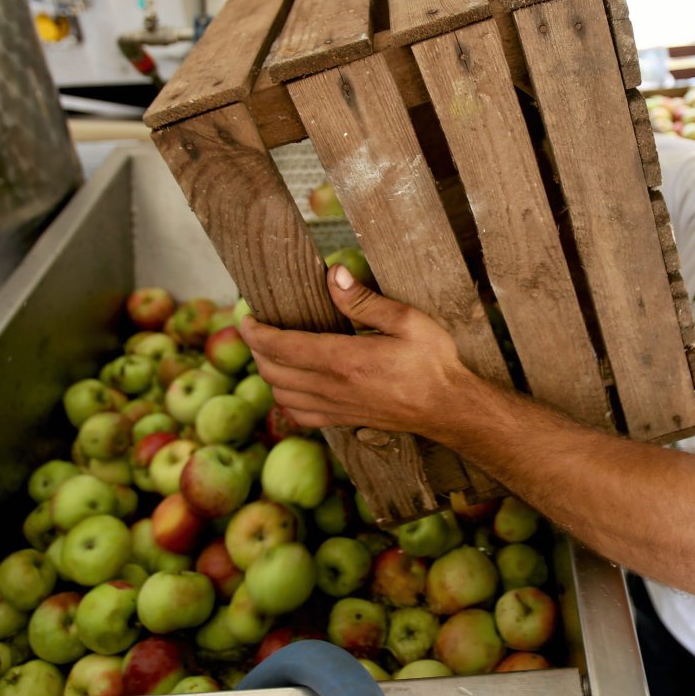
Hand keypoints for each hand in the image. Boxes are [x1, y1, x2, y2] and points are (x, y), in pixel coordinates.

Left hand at [237, 264, 476, 434]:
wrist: (447, 406)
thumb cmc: (432, 361)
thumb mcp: (405, 320)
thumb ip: (363, 300)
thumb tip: (332, 275)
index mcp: (343, 359)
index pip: (282, 347)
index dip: (256, 332)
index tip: (247, 317)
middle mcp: (332, 387)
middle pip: (273, 371)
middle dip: (256, 348)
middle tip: (257, 329)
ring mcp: (335, 408)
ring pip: (281, 394)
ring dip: (268, 372)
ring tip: (271, 352)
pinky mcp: (342, 420)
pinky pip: (299, 414)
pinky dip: (285, 399)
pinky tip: (291, 385)